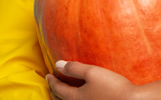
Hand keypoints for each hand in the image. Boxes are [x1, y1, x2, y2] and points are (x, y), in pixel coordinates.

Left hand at [46, 60, 160, 99]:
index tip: (48, 74)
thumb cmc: (112, 86)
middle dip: (54, 91)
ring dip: (63, 97)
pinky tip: (82, 95)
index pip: (58, 89)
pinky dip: (75, 99)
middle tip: (52, 83)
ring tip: (63, 90)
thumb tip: (58, 64)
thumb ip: (74, 68)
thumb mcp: (92, 73)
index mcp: (75, 97)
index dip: (52, 80)